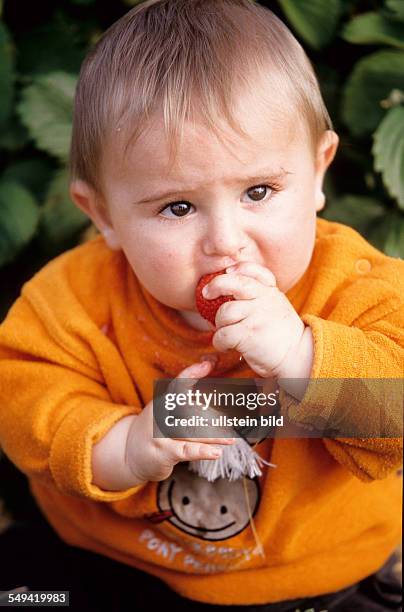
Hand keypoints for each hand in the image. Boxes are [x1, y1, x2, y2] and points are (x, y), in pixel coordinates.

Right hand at [125, 360, 234, 483]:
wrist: (128, 454)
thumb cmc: (156, 430)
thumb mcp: (165, 410)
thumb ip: (186, 398)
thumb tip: (209, 380)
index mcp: (163, 401)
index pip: (178, 383)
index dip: (193, 372)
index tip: (210, 363)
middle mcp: (159, 414)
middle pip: (188, 409)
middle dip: (212, 415)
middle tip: (234, 419)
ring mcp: (159, 433)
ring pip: (191, 432)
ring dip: (214, 436)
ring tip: (232, 437)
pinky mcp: (162, 452)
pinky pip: (185, 451)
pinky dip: (202, 451)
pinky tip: (216, 452)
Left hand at [202, 262, 305, 377]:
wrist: (298, 356)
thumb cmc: (282, 334)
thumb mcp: (277, 306)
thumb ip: (261, 295)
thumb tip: (230, 290)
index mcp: (270, 291)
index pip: (253, 270)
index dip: (238, 268)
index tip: (228, 271)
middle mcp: (264, 300)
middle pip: (234, 283)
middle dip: (215, 285)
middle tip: (206, 294)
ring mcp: (257, 315)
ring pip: (224, 312)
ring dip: (219, 325)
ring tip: (225, 333)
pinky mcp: (249, 334)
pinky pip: (223, 334)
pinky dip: (219, 342)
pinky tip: (226, 346)